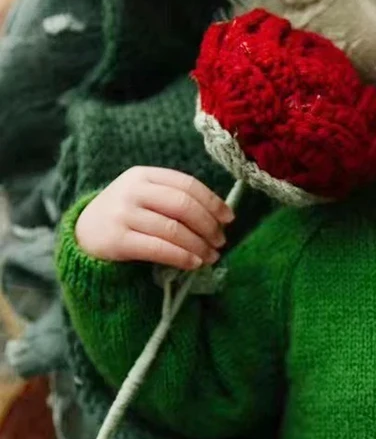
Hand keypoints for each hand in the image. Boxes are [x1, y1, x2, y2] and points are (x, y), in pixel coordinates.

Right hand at [75, 166, 233, 268]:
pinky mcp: (116, 240)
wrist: (84, 234)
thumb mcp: (146, 197)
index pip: (187, 184)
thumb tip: (220, 216)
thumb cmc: (126, 216)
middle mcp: (131, 190)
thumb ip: (175, 199)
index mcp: (143, 174)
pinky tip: (194, 263)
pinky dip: (182, 257)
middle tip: (220, 241)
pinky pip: (159, 248)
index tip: (228, 218)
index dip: (212, 202)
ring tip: (211, 256)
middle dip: (208, 225)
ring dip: (199, 245)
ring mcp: (122, 214)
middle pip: (183, 205)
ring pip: (174, 229)